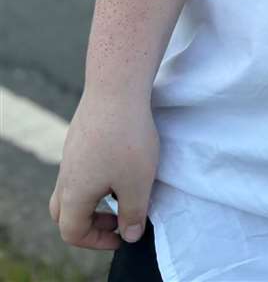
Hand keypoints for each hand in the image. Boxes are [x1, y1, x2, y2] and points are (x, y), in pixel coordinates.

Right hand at [48, 90, 157, 249]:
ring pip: (73, 188)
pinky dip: (98, 177)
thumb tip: (131, 234)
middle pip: (64, 213)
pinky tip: (123, 163)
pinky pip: (82, 167)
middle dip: (89, 223)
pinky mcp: (80, 137)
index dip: (97, 241)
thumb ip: (134, 213)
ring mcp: (71, 155)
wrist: (115, 91)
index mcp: (74, 194)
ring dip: (95, 198)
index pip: (72, 232)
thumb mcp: (137, 184)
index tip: (123, 237)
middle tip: (119, 218)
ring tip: (124, 191)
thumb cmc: (126, 140)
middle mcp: (66, 176)